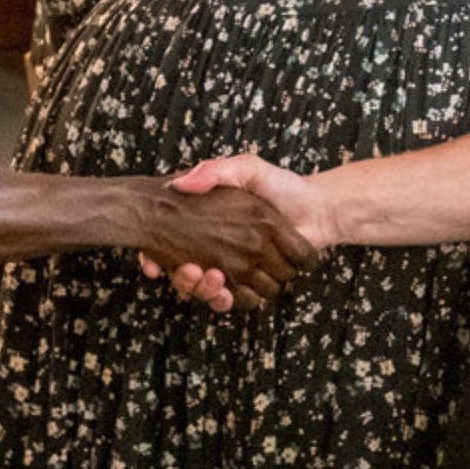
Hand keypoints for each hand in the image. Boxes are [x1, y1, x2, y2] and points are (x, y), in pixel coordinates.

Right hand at [139, 155, 333, 311]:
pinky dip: (225, 299)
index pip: (170, 247)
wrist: (317, 208)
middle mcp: (219, 248)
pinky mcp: (253, 282)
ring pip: (207, 290)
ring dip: (204, 290)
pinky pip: (233, 300)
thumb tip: (181, 183)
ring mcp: (236, 267)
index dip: (156, 255)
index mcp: (213, 225)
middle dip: (184, 278)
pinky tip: (225, 290)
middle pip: (187, 274)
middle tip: (190, 269)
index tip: (152, 261)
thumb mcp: (246, 168)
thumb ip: (215, 171)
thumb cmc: (282, 186)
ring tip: (210, 277)